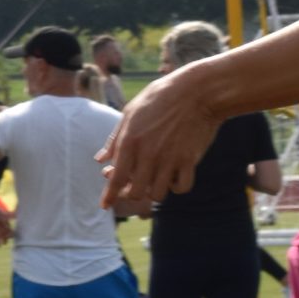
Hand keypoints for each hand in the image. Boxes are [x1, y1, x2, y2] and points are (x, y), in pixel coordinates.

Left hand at [102, 71, 217, 209]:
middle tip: (134, 185)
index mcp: (130, 141)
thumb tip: (101, 160)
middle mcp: (148, 154)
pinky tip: (174, 178)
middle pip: (136, 192)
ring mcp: (170, 159)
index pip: (116, 179)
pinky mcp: (189, 161)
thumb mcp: (131, 112)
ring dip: (154, 191)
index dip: (109, 196)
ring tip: (154, 180)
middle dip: (132, 193)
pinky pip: (181, 188)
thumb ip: (115, 139)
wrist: (197, 91)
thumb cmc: (161, 97)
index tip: (105, 206)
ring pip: (157, 194)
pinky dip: (176, 187)